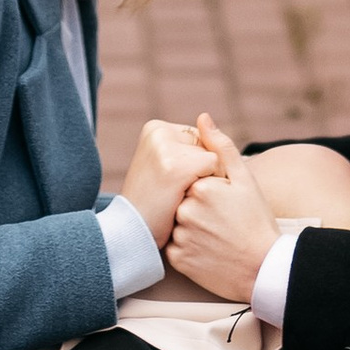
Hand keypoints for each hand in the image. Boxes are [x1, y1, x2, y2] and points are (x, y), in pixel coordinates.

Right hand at [118, 118, 209, 248]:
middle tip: (177, 193)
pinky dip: (210, 188)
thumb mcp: (166, 166)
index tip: (175, 184)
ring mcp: (166, 149)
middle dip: (203, 172)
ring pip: (214, 157)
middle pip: (208, 146)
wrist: (133, 233)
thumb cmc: (154, 204)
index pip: (200, 139)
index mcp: (155, 129)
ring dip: (208, 181)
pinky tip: (187, 200)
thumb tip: (205, 116)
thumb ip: (187, 145)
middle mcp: (159, 132)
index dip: (198, 166)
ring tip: (182, 197)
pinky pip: (215, 168)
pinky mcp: (176, 167)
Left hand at [165, 111, 281, 301]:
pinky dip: (187, 247)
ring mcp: (180, 236)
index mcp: (200, 187)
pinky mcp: (178, 259)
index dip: (209, 189)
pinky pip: (174, 246)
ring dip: (191, 227)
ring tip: (216, 236)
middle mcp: (185, 211)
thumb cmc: (257, 221)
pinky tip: (208, 249)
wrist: (263, 269)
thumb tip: (202, 118)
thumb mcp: (245, 180)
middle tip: (222, 222)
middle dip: (198, 207)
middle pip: (183, 200)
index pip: (191, 178)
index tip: (225, 204)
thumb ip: (221, 147)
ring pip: (177, 222)